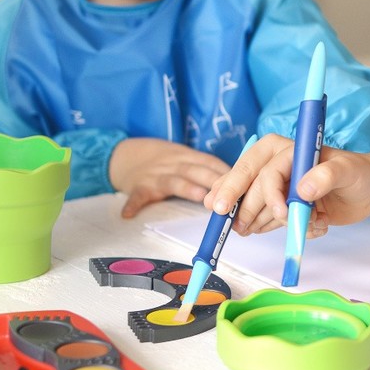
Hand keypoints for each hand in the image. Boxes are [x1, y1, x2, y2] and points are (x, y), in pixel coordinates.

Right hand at [109, 138, 230, 217]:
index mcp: (188, 157)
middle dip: (213, 181)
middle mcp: (174, 165)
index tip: (243, 183)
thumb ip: (206, 169)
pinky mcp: (138, 187)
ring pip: (173, 181)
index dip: (226, 172)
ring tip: (201, 197)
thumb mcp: (185, 158)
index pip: (210, 162)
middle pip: (196, 171)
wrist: (126, 155)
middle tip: (230, 193)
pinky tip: (129, 215)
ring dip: (187, 188)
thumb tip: (238, 183)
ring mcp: (156, 176)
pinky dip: (133, 204)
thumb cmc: (164, 161)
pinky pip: (136, 196)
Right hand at [206, 137, 369, 238]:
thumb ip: (327, 175)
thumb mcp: (347, 170)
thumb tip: (302, 190)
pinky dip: (289, 231)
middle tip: (242, 229)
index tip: (257, 211)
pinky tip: (316, 226)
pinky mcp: (285, 208)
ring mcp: (279, 190)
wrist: (369, 190)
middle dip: (247, 210)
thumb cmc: (359, 172)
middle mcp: (277, 169)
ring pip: (257, 209)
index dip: (250, 190)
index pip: (262, 171)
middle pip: (250, 190)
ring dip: (275, 224)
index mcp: (286, 151)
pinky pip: (272, 223)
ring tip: (313, 222)